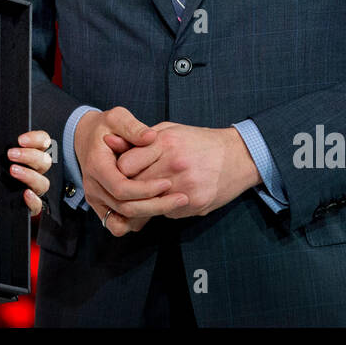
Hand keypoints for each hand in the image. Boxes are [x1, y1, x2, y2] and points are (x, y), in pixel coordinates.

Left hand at [8, 130, 53, 215]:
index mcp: (31, 156)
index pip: (44, 142)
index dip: (36, 139)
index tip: (21, 139)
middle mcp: (36, 172)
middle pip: (45, 161)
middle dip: (29, 155)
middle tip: (11, 154)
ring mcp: (34, 190)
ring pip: (43, 182)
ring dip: (29, 175)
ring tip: (13, 171)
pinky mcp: (30, 206)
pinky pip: (38, 205)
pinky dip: (33, 199)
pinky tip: (25, 194)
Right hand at [75, 106, 188, 236]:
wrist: (85, 137)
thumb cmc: (105, 126)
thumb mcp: (117, 118)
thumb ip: (133, 127)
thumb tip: (151, 137)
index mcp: (97, 166)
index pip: (121, 188)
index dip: (146, 189)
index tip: (168, 182)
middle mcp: (93, 187)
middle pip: (125, 208)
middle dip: (155, 205)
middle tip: (181, 198)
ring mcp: (96, 199)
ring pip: (124, 220)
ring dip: (150, 214)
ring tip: (174, 203)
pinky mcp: (101, 206)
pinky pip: (118, 225)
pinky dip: (136, 222)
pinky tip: (155, 208)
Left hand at [115, 123, 259, 217]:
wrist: (238, 157)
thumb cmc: (198, 141)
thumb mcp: (169, 131)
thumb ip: (138, 138)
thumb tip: (107, 142)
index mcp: (165, 143)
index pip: (125, 165)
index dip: (119, 170)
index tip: (122, 170)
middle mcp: (174, 165)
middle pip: (135, 186)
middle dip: (129, 189)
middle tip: (129, 187)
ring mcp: (186, 186)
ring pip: (149, 203)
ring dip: (145, 201)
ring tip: (146, 194)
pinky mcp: (195, 203)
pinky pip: (167, 212)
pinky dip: (164, 207)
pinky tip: (171, 197)